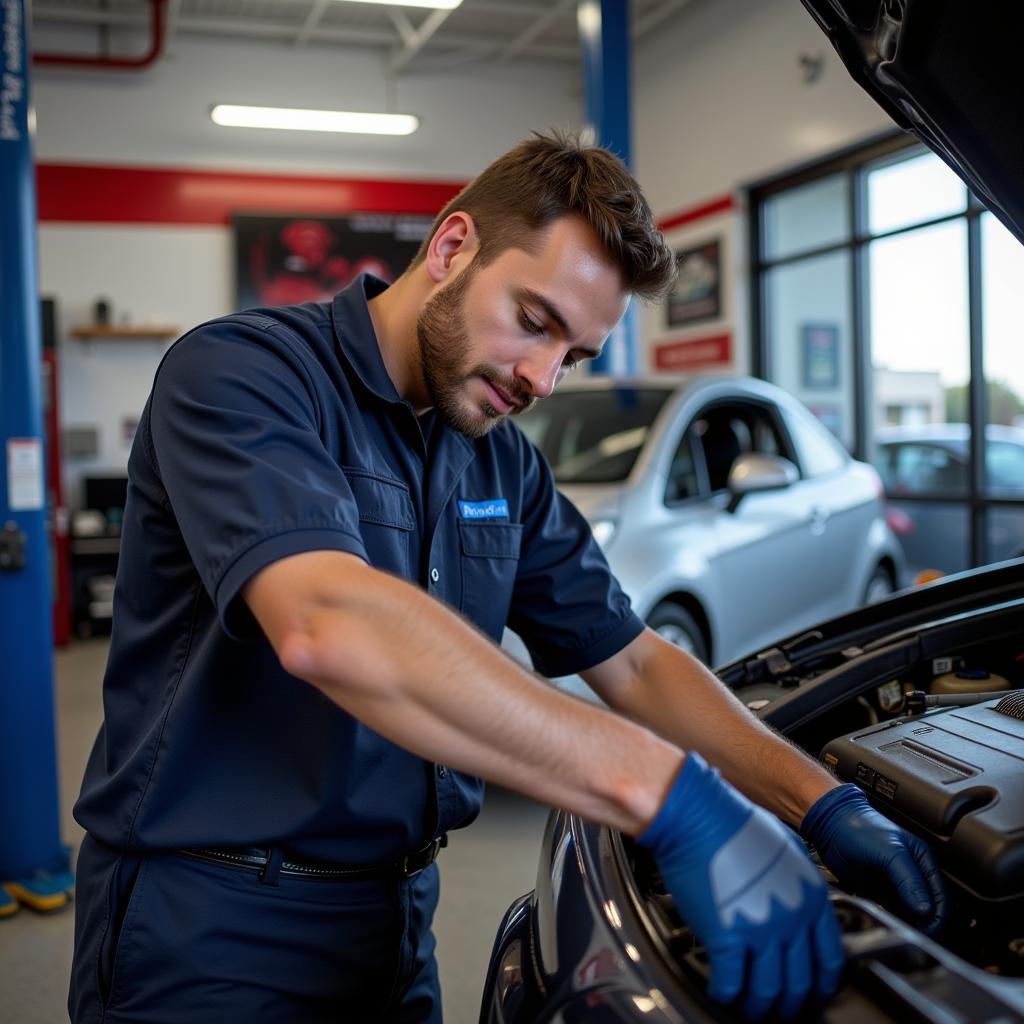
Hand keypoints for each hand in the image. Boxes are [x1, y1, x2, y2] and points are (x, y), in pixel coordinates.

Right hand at [639, 753, 843, 1019]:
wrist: (698, 813)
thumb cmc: (733, 822)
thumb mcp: (784, 848)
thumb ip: (795, 883)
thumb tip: (792, 904)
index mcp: (810, 895)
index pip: (830, 957)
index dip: (821, 981)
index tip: (813, 989)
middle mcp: (792, 917)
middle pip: (801, 982)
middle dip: (790, 1002)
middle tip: (780, 1007)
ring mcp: (760, 931)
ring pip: (768, 991)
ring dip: (759, 1006)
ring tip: (748, 1007)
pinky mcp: (726, 938)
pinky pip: (731, 984)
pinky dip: (727, 995)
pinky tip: (722, 991)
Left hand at [800, 784, 944, 933]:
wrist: (831, 825)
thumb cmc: (861, 827)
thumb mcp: (891, 851)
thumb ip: (909, 879)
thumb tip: (925, 908)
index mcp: (922, 860)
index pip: (939, 896)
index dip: (937, 916)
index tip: (929, 930)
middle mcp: (911, 873)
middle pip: (926, 907)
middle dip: (924, 923)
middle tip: (914, 934)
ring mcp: (895, 883)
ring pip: (909, 912)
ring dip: (907, 923)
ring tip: (900, 930)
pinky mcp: (878, 890)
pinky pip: (890, 910)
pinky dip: (890, 919)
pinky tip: (886, 923)